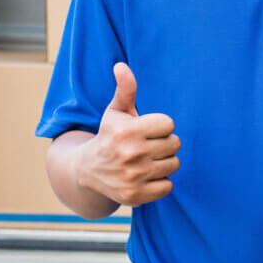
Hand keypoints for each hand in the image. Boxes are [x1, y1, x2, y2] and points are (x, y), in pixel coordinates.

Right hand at [78, 62, 180, 206]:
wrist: (88, 171)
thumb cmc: (109, 135)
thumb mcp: (115, 111)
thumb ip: (125, 88)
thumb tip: (121, 66)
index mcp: (127, 131)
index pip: (169, 124)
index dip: (160, 126)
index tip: (147, 129)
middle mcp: (130, 154)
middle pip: (174, 144)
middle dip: (164, 143)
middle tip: (148, 145)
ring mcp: (133, 177)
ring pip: (174, 164)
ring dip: (164, 162)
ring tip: (147, 160)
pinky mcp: (136, 196)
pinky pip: (168, 186)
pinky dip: (160, 182)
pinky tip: (146, 176)